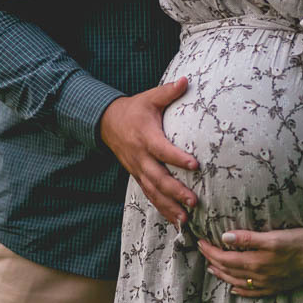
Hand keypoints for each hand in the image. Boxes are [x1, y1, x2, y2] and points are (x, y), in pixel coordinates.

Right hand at [100, 78, 198, 225]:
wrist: (107, 122)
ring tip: (186, 219)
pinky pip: (149, 195)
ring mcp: (137, 169)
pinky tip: (176, 222)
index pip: (162, 149)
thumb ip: (169, 91)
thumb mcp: (149, 98)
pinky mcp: (137, 176)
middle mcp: (141, 156)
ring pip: (153, 191)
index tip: (195, 164)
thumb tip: (188, 80)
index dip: (177, 157)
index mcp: (145, 136)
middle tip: (193, 200)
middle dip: (175, 191)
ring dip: (169, 206)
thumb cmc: (134, 109)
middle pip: (157, 177)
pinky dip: (162, 209)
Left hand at [199, 227, 302, 297]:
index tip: (200, 241)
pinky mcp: (276, 286)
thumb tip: (225, 237)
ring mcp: (267, 283)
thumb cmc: (298, 241)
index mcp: (255, 261)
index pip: (224, 258)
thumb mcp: (272, 236)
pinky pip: (253, 292)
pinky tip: (235, 289)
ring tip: (212, 268)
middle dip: (212, 260)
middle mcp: (259, 275)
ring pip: (238, 282)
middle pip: (228, 270)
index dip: (210, 250)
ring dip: (223, 275)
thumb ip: (247, 238)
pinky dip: (241, 291)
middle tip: (202, 251)